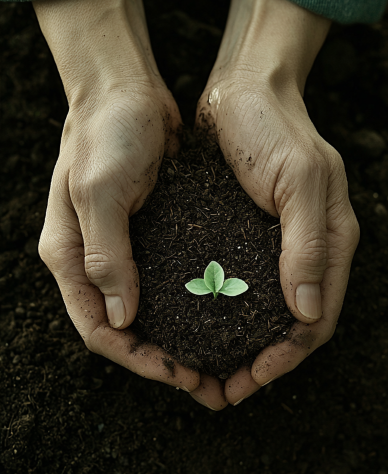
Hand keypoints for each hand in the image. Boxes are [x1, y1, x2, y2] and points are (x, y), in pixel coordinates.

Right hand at [34, 0, 199, 392]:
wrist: (127, 88)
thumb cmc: (107, 132)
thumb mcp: (100, 190)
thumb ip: (106, 253)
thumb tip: (121, 317)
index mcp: (72, 258)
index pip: (101, 330)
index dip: (141, 360)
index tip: (184, 376)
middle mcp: (97, 261)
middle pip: (129, 331)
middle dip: (167, 362)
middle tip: (214, 384)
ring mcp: (127, 249)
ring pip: (154, 312)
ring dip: (186, 340)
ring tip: (226, 361)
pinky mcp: (157, 234)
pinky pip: (175, 282)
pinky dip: (196, 306)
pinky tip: (229, 315)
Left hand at [190, 0, 359, 406]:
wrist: (243, 84)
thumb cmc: (272, 126)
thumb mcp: (299, 180)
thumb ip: (309, 243)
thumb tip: (307, 313)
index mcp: (334, 240)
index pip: (318, 317)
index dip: (287, 356)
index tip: (251, 380)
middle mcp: (313, 248)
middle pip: (297, 323)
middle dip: (266, 362)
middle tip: (225, 390)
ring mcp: (284, 242)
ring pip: (272, 310)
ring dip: (248, 346)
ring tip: (212, 371)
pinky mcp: (254, 233)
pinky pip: (249, 285)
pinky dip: (231, 315)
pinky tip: (205, 326)